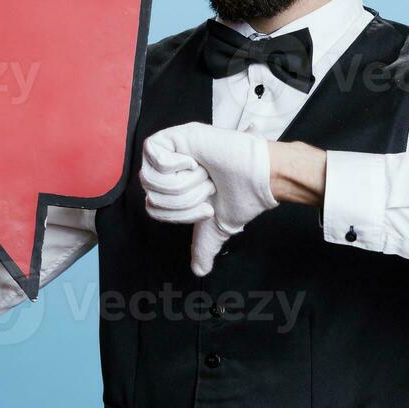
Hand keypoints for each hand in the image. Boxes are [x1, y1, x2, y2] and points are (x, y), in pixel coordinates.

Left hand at [139, 121, 277, 275]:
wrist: (257, 178)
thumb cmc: (240, 197)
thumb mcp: (216, 227)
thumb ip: (203, 248)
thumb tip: (199, 271)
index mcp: (175, 188)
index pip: (153, 208)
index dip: (178, 215)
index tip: (206, 209)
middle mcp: (170, 170)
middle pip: (150, 195)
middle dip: (184, 199)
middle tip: (208, 189)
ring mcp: (171, 151)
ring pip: (151, 178)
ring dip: (184, 183)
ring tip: (205, 175)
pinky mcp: (175, 136)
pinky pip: (153, 154)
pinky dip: (176, 164)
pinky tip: (195, 160)